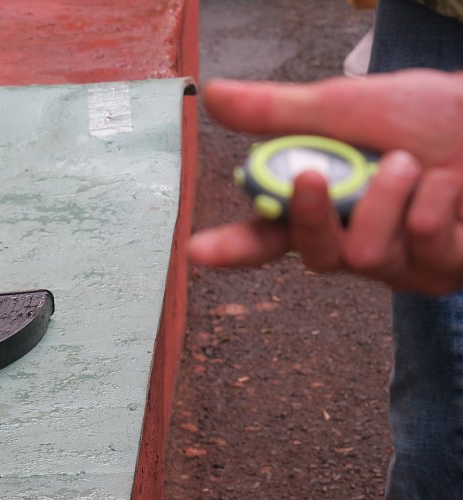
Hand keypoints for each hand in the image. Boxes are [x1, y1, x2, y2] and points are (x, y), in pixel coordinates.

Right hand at [188, 69, 462, 293]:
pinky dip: (433, 202)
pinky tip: (451, 185)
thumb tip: (212, 95)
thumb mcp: (348, 106)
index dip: (231, 248)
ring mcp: (400, 263)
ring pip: (363, 254)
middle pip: (312, 255)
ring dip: (388, 194)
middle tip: (313, 177)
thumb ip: (280, 113)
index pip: (268, 237)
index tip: (195, 251)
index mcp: (324, 207)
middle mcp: (356, 242)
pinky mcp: (442, 271)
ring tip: (414, 161)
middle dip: (309, 216)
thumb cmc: (431, 114)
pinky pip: (420, 247)